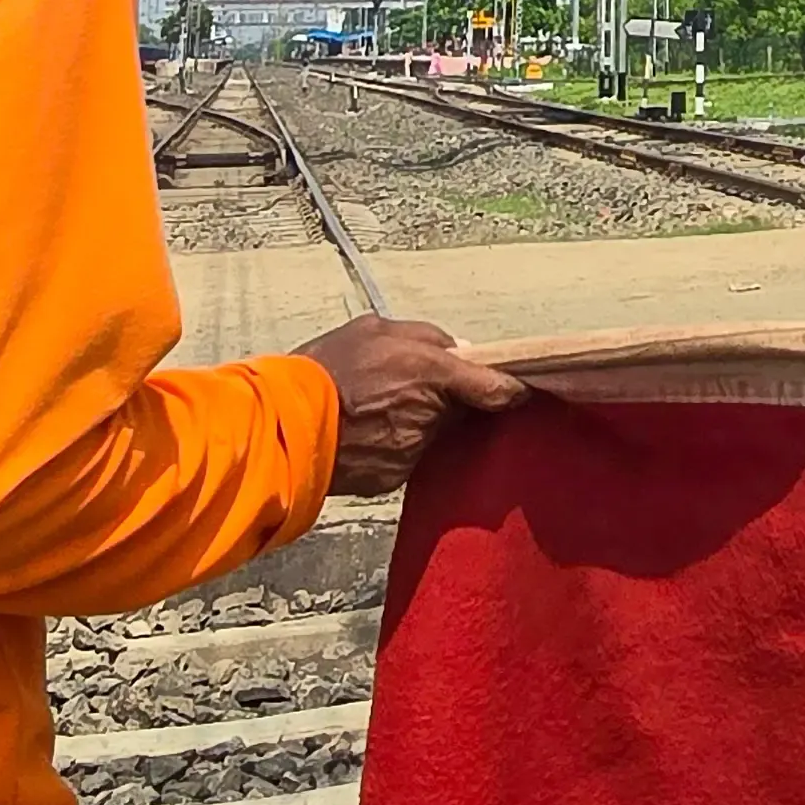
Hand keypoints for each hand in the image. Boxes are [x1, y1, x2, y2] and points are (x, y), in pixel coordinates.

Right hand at [305, 313, 522, 494]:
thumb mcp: (373, 329)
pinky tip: (366, 432)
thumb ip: (423, 336)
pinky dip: (393, 445)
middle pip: (459, 409)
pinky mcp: (395, 476)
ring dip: (416, 422)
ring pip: (432, 432)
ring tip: (377, 408)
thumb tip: (455, 348)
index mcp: (432, 372)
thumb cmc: (325, 369)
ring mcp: (414, 449)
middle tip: (410, 387)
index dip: (511, 389)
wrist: (285, 426)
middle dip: (446, 400)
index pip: (495, 388)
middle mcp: (431, 415)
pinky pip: (406, 455)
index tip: (519, 389)